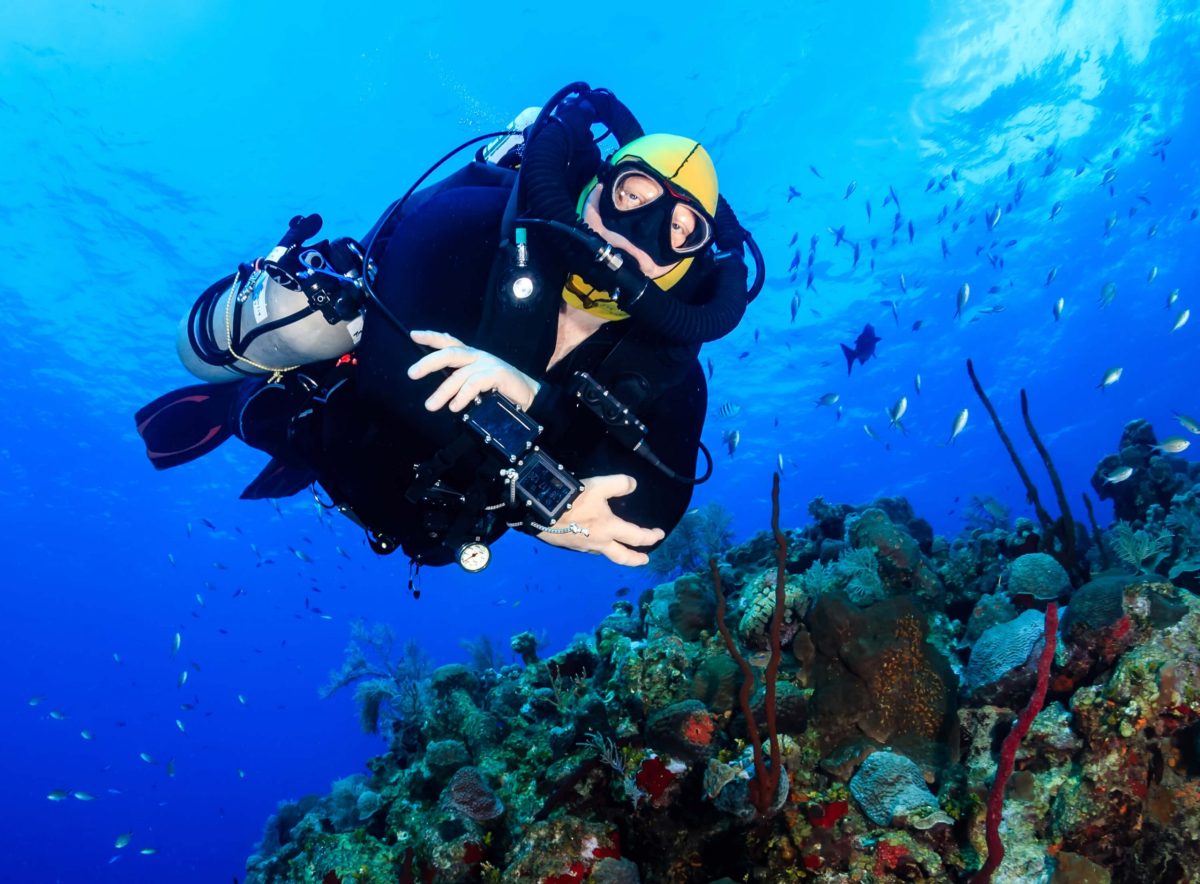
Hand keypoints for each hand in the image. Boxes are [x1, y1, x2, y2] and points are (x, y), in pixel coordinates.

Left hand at [407, 330, 540, 412]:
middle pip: (450, 353)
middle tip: (412, 373)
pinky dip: (462, 396)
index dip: (432, 337)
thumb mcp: (478, 383)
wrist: (530, 397)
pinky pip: (474, 384)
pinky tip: (454, 407)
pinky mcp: (497, 374)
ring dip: (443, 391)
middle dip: (428, 362)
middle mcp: (479, 356)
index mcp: (473, 355)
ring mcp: (489, 364)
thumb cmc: (502, 391)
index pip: (449, 342)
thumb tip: (441, 393)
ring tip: (431, 405)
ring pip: (459, 375)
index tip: (414, 335)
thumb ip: (462, 382)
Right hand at [537, 474, 664, 566]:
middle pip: (622, 557)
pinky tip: (595, 539)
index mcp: (609, 528)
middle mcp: (599, 542)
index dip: (650, 536)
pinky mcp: (570, 545)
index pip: (636, 536)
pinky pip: (590, 548)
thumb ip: (619, 484)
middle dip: (636, 559)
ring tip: (619, 546)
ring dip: (615, 552)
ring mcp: (584, 546)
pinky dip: (599, 546)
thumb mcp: (598, 486)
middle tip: (645, 560)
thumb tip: (634, 485)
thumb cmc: (572, 499)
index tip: (659, 534)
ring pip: (605, 553)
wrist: (540, 511)